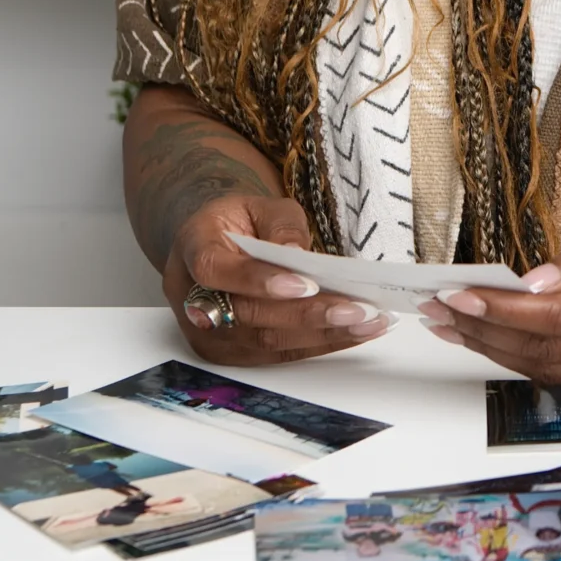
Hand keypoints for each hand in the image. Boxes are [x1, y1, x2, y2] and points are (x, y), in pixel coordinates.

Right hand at [164, 193, 388, 365]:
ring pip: (265, 342)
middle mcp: (191, 297)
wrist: (216, 244)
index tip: (306, 284)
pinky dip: (320, 344)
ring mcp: (207, 332)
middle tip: (356, 308)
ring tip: (368, 321)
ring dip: (322, 334)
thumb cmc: (241, 223)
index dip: (258, 280)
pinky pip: (276, 355)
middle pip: (248, 315)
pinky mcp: (230, 354)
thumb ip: (281, 226)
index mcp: (193, 248)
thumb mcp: (261, 205)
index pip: (216, 269)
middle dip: (307, 315)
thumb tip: (300, 257)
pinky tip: (355, 332)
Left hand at [422, 208, 560, 393]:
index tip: (456, 294)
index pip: (557, 317)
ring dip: (498, 351)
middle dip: (485, 333)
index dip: (502, 310)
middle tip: (437, 312)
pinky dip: (530, 362)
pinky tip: (498, 343)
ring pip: (553, 372)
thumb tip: (532, 281)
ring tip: (453, 328)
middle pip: (545, 352)